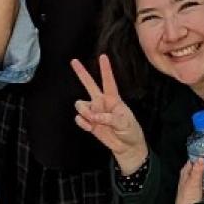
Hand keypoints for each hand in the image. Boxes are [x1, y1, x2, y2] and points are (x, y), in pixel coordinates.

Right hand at [71, 54, 148, 173]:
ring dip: (85, 112)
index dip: (105, 69)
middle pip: (89, 84)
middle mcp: (102, 102)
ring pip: (80, 104)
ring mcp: (94, 112)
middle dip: (81, 72)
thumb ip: (109, 118)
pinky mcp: (89, 122)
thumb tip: (94, 117)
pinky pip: (79, 118)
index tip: (103, 56)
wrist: (126, 147)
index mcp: (113, 99)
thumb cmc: (130, 131)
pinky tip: (91, 128)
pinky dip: (83, 123)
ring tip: (94, 121)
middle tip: (74, 61)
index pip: (108, 81)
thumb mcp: (125, 123)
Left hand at [176, 158, 203, 203]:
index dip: (195, 160)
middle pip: (194, 173)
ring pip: (199, 181)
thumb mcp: (193, 183)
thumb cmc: (188, 200)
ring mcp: (192, 192)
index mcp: (184, 178)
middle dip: (202, 168)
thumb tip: (200, 158)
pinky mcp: (197, 199)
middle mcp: (186, 184)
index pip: (189, 165)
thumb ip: (197, 171)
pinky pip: (203, 189)